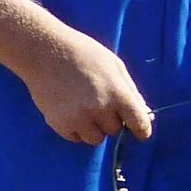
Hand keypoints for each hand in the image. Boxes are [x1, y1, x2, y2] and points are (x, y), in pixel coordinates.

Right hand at [26, 32, 154, 144]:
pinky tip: (71, 110)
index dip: (142, 130)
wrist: (44, 51)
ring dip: (95, 128)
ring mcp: (78, 119)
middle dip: (112, 120)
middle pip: (115, 130)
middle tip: (100, 102)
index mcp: (117, 93)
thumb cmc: (83, 53)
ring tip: (85, 107)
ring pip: (96, 139)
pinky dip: (77, 129)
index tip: (140, 132)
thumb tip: (145, 112)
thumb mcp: (115, 65)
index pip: (139, 124)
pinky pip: (76, 138)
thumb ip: (131, 90)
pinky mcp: (59, 124)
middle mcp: (99, 109)